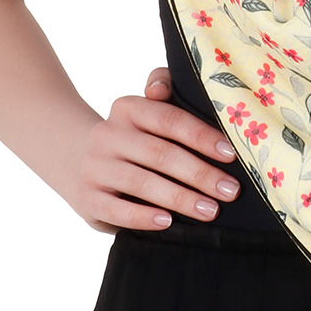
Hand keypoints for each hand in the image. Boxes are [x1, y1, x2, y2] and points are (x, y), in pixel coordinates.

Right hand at [69, 67, 240, 232]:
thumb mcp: (146, 111)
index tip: (231, 155)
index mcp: (127, 108)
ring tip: (210, 210)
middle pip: (160, 154)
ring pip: (142, 183)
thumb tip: (161, 88)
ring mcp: (95, 167)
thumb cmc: (133, 136)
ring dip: (180, 198)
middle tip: (230, 191)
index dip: (201, 136)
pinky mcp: (87, 198)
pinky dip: (143, 217)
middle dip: (200, 173)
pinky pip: (117, 210)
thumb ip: (163, 89)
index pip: (169, 119)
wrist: (79, 161)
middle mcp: (107, 134)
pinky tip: (168, 222)